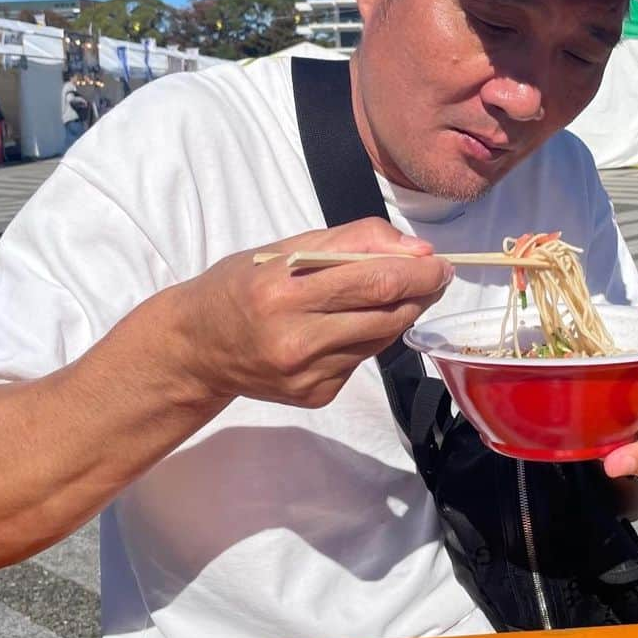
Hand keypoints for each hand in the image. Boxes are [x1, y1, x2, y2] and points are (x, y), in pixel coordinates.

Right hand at [168, 218, 452, 408]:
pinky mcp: (315, 395)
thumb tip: (417, 250)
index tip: (440, 262)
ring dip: (400, 313)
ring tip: (395, 293)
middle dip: (421, 292)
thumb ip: (352, 242)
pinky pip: (362, 360)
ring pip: (382, 339)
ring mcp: (306, 374)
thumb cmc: (241, 286)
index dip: (418, 272)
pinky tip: (349, 325)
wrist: (197, 348)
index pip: (374, 281)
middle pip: (387, 314)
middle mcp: (294, 339)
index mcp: (283, 292)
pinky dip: (369, 338)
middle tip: (436, 276)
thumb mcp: (284, 249)